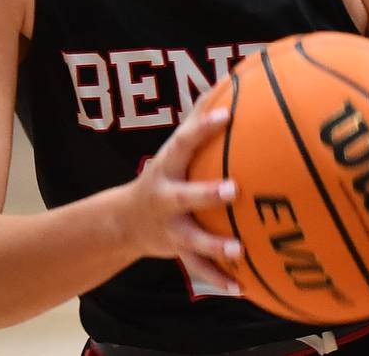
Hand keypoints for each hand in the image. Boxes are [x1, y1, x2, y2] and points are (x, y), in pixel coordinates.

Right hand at [113, 104, 242, 295]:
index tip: (225, 115)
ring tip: (239, 250)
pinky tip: (243, 287)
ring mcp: (170, 227)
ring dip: (215, 246)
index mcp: (167, 166)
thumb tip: (229, 80)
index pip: (183, 141)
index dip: (201, 128)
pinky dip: (220, 279)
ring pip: (192, 239)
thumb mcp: (174, 149)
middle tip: (234, 189)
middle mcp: (165, 197)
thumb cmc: (164, 174)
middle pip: (184, 195)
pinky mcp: (177, 251)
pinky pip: (200, 268)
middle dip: (206, 193)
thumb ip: (198, 118)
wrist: (125, 221)